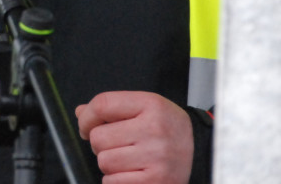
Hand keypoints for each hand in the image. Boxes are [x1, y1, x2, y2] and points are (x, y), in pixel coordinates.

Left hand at [75, 91, 193, 183]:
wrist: (201, 153)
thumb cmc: (165, 129)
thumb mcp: (144, 108)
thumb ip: (111, 108)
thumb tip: (80, 113)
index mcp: (151, 105)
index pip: (103, 104)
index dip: (87, 117)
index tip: (86, 125)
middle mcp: (155, 130)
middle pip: (98, 138)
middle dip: (100, 144)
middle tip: (117, 145)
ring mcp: (157, 158)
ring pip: (104, 162)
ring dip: (109, 163)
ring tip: (128, 159)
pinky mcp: (156, 182)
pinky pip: (112, 182)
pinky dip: (116, 180)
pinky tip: (133, 173)